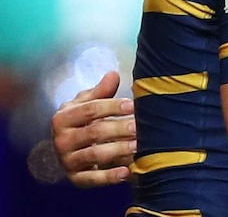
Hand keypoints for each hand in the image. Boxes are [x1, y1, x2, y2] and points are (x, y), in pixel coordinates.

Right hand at [51, 71, 136, 186]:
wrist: (68, 147)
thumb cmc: (83, 119)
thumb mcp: (87, 102)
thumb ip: (101, 91)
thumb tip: (113, 75)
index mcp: (63, 118)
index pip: (89, 110)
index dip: (111, 107)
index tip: (132, 105)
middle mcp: (61, 140)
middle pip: (94, 132)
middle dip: (118, 129)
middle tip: (139, 127)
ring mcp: (67, 161)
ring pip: (94, 155)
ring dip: (118, 150)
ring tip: (139, 146)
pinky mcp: (76, 178)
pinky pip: (92, 179)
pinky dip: (109, 177)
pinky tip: (127, 172)